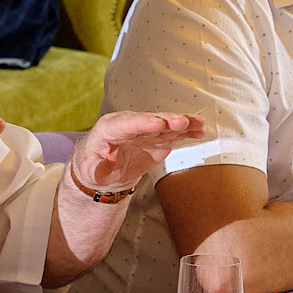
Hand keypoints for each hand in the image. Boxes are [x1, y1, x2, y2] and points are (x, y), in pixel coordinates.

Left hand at [72, 110, 205, 194]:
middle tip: (182, 122)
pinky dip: (187, 132)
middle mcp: (130, 124)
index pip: (127, 124)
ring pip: (165, 124)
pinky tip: (200, 130)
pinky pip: (173, 133)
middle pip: (150, 120)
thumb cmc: (94, 166)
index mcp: (109, 129)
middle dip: (167, 120)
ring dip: (182, 123)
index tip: (157, 123)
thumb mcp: (92, 172)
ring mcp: (146, 130)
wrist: (105, 166)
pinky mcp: (158, 138)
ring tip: (198, 123)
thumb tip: (110, 163)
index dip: (143, 123)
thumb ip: (101, 169)